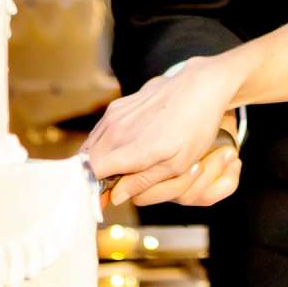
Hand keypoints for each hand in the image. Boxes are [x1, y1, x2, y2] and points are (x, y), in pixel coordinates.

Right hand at [83, 58, 245, 208]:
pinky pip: (102, 131)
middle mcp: (114, 131)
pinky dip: (106, 144)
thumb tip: (117, 196)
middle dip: (94, 176)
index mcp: (128, 149)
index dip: (91, 189)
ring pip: (91, 145)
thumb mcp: (176, 165)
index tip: (101, 200)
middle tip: (111, 187)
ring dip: (98, 160)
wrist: (202, 86)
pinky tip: (126, 148)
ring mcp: (114, 115)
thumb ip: (142, 181)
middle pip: (86, 160)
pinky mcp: (118, 105)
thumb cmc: (195, 127)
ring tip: (120, 169)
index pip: (89, 174)